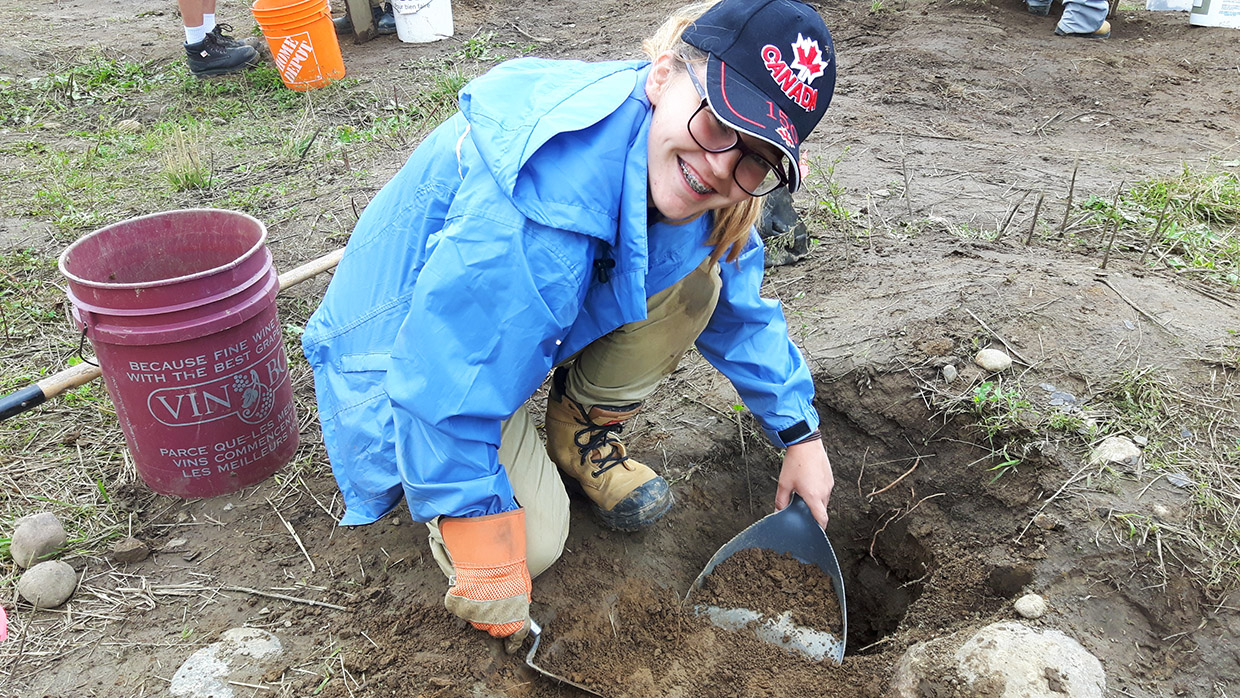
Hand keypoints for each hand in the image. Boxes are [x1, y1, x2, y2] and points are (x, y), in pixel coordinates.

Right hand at [439, 509, 531, 644]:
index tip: (511, 647)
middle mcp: (495, 623)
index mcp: (516, 619)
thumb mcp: (522, 587)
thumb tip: (518, 607)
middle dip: (493, 618)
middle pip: (493, 628)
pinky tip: (466, 586)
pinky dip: (459, 598)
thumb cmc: (509, 568)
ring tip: (480, 589)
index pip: (517, 635)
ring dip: (477, 607)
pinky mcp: (458, 607)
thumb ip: (518, 602)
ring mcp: (475, 617)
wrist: (490, 557)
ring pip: (475, 618)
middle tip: (493, 600)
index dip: (513, 641)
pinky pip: (457, 606)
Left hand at [775, 439, 834, 527]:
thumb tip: (778, 512)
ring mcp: (829, 484)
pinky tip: (808, 484)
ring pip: (824, 500)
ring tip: (803, 494)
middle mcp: (824, 492)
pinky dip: (819, 492)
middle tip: (802, 511)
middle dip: (814, 513)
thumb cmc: (795, 461)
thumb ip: (781, 501)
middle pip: (822, 511)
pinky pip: (826, 490)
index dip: (819, 528)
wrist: (806, 443)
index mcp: (814, 496)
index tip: (815, 532)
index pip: (822, 519)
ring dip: (816, 501)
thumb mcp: (784, 483)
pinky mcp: (830, 477)